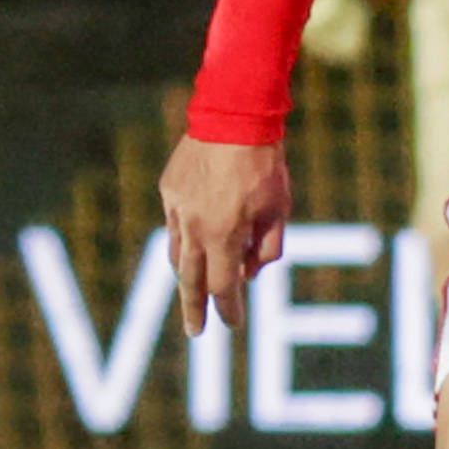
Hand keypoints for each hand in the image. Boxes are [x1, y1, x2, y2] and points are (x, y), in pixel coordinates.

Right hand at [163, 134, 291, 336]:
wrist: (234, 116)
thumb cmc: (265, 164)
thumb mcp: (279, 210)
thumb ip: (266, 248)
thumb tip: (249, 274)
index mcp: (223, 236)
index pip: (222, 287)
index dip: (229, 309)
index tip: (233, 324)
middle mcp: (195, 227)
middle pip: (190, 281)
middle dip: (194, 310)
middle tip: (196, 332)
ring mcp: (177, 208)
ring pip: (177, 254)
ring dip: (185, 276)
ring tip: (192, 291)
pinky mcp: (170, 189)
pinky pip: (175, 223)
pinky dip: (184, 239)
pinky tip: (192, 244)